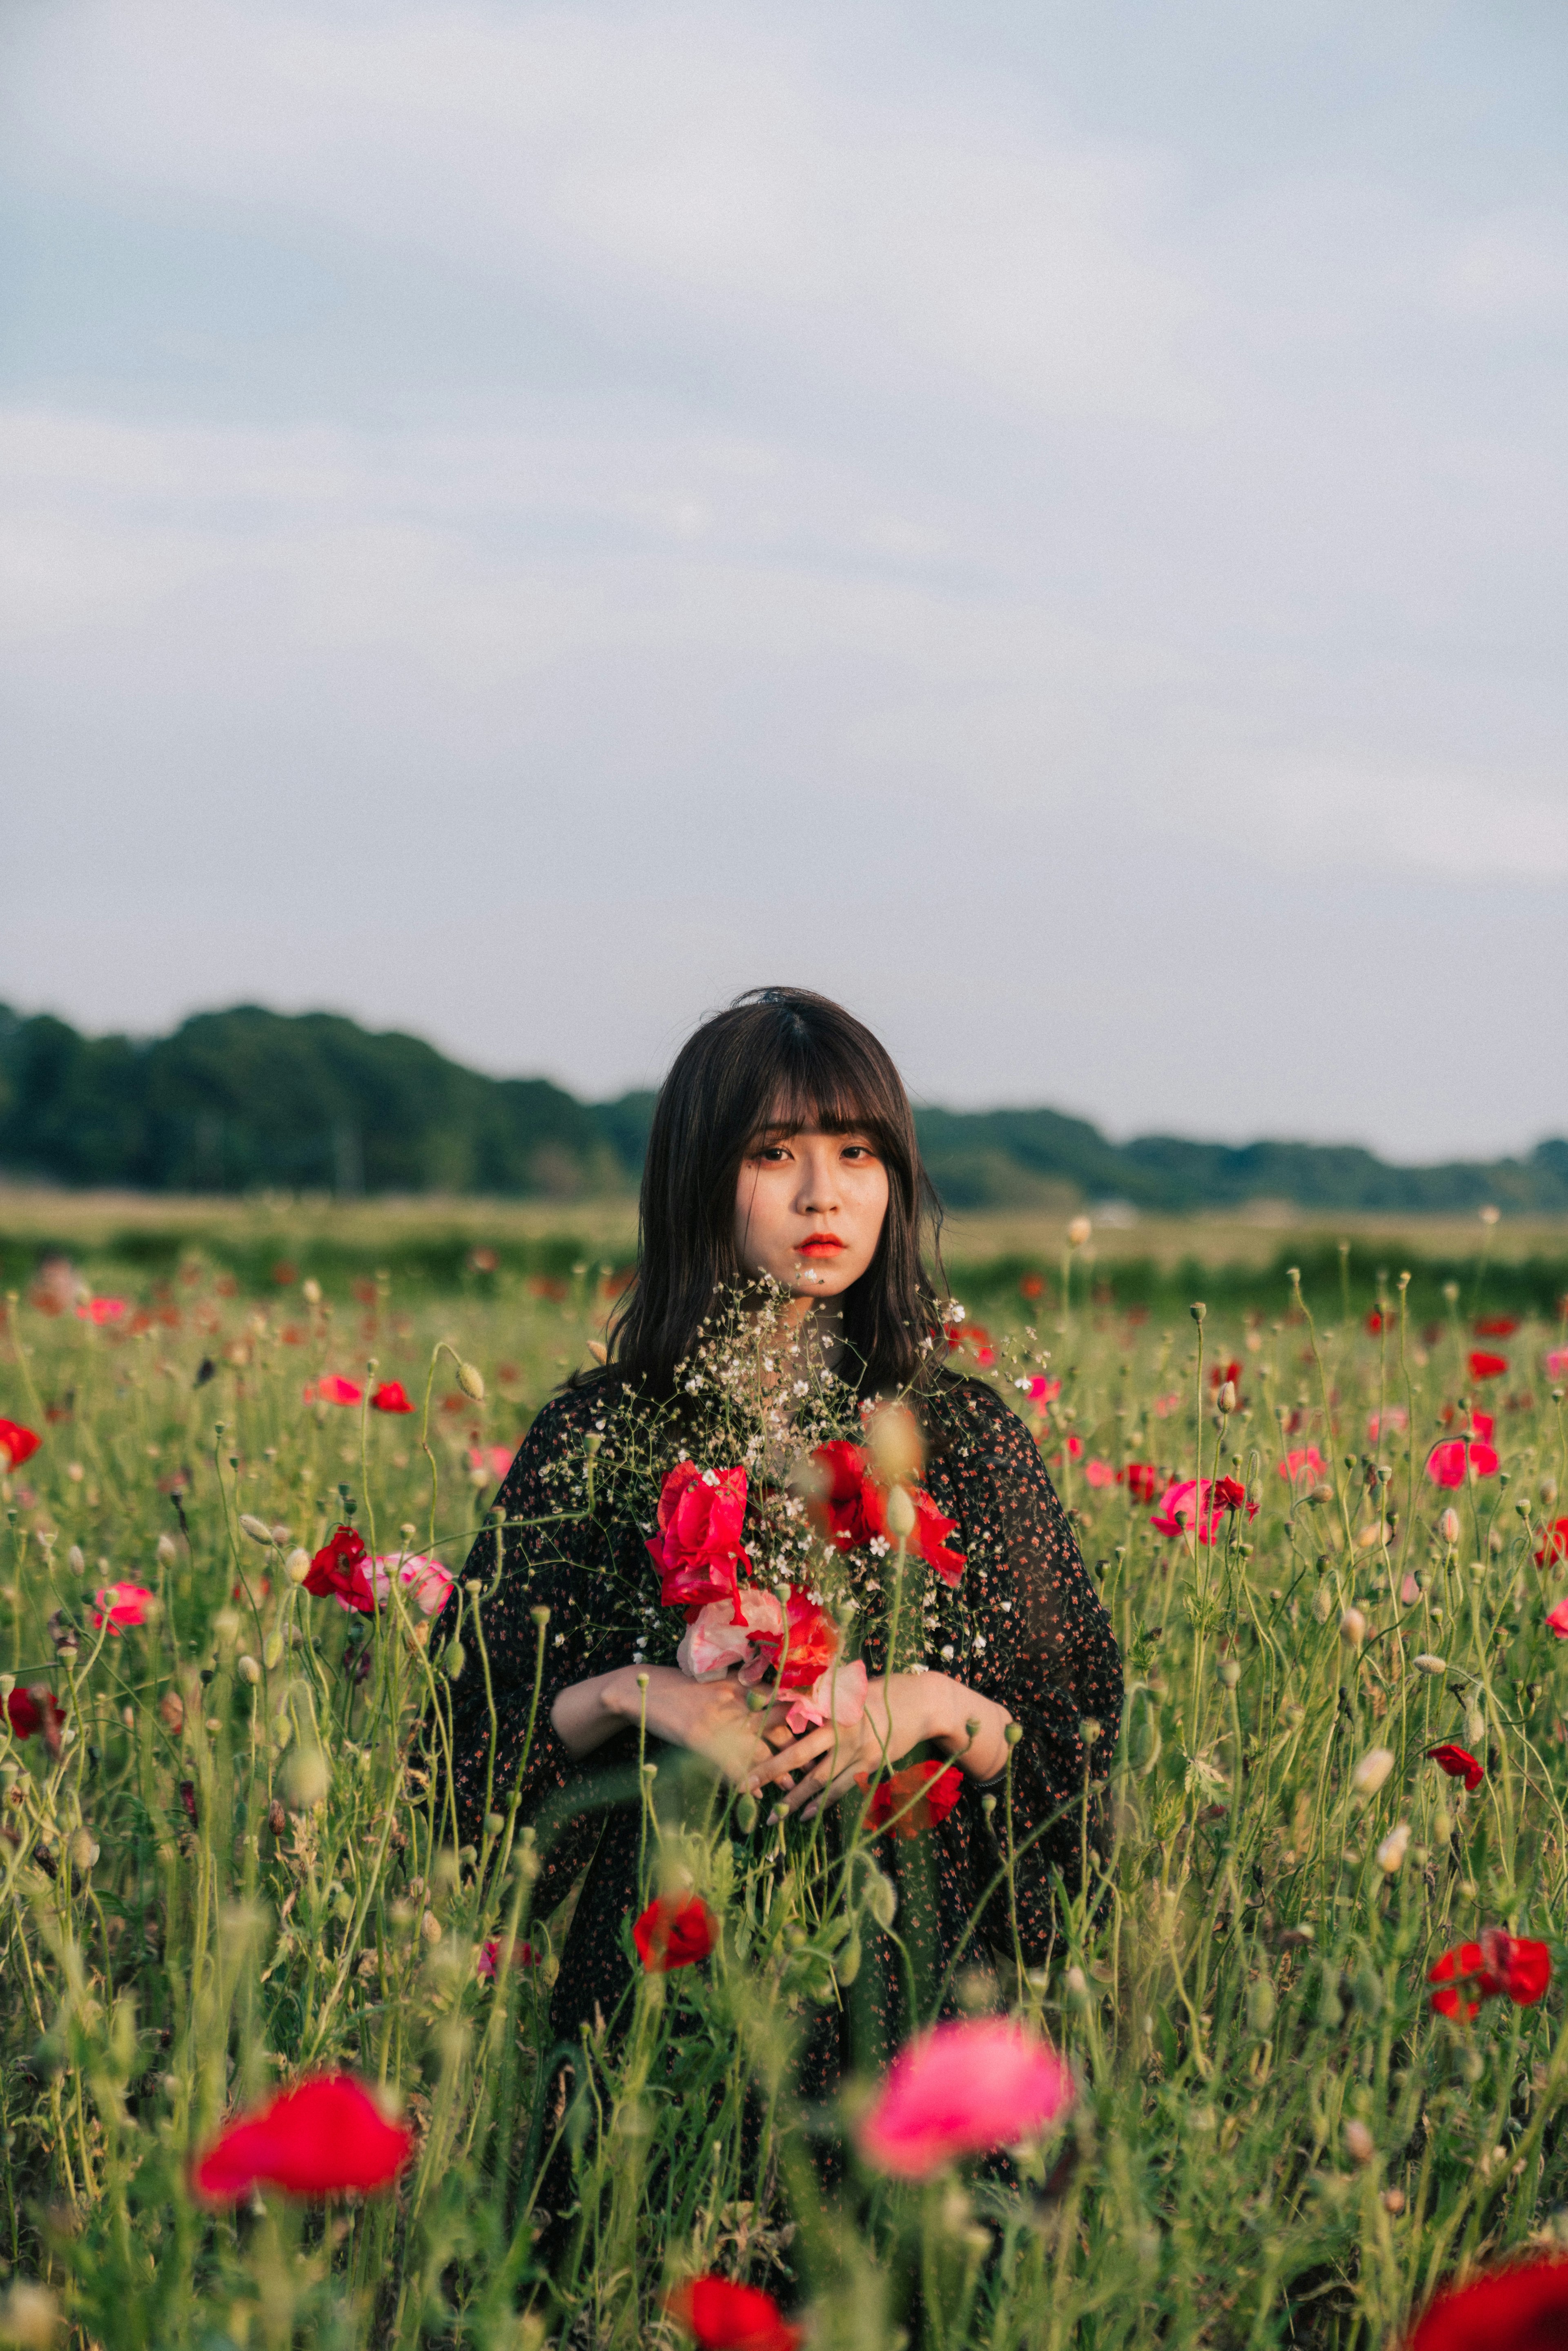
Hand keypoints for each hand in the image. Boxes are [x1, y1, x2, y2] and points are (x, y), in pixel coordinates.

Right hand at [553, 1664, 795, 1785]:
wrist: (642, 1689)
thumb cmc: (682, 1689)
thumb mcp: (716, 1686)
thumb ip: (743, 1696)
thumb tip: (773, 1712)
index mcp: (740, 1685)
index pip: (780, 1698)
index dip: (803, 1713)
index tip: (825, 1726)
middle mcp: (734, 1700)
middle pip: (774, 1723)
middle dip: (795, 1744)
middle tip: (816, 1761)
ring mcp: (718, 1719)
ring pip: (754, 1746)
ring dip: (774, 1769)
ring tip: (790, 1785)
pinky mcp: (699, 1737)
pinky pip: (726, 1762)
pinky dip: (740, 1779)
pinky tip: (751, 1794)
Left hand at [744, 1672, 1012, 1819]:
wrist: (922, 1703)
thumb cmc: (878, 1691)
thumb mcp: (847, 1687)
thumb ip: (819, 1694)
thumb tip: (784, 1696)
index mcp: (830, 1706)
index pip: (791, 1718)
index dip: (765, 1728)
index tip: (740, 1737)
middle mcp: (841, 1729)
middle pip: (799, 1755)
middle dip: (770, 1772)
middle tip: (744, 1786)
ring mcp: (857, 1751)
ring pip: (821, 1780)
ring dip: (795, 1798)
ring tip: (774, 1815)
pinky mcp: (870, 1765)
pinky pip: (842, 1787)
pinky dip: (823, 1802)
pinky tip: (806, 1814)